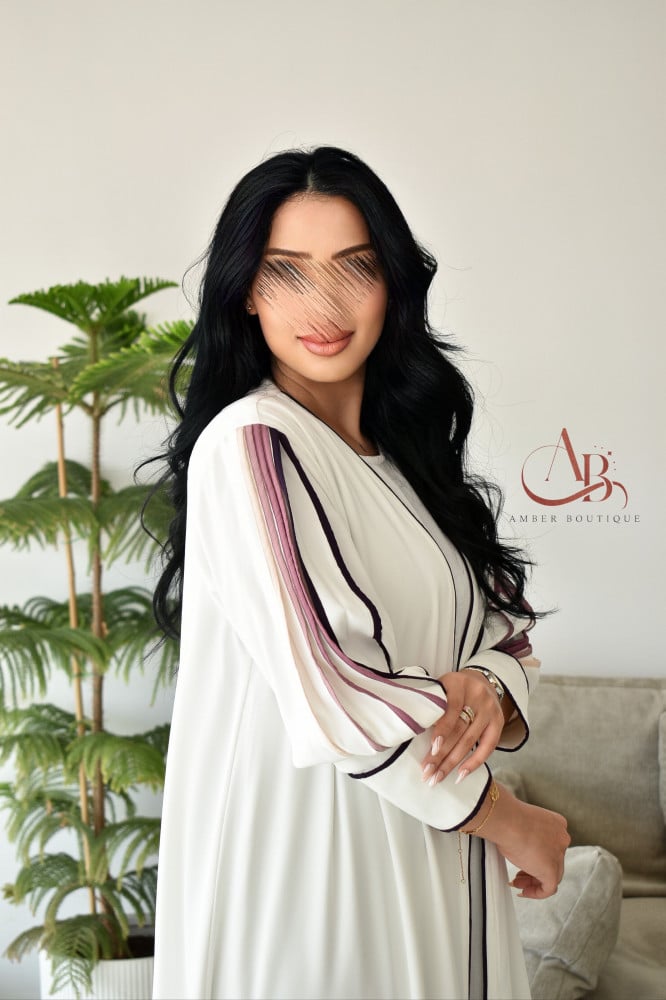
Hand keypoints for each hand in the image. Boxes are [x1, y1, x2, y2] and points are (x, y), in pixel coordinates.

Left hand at [421, 669, 504, 785]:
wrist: (480, 681)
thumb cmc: (453, 689)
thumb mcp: (441, 688)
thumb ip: (432, 705)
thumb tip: (415, 732)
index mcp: (458, 683)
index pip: (452, 708)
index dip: (442, 729)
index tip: (432, 748)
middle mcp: (478, 695)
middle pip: (459, 728)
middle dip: (441, 753)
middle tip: (427, 771)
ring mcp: (490, 710)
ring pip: (470, 740)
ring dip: (452, 762)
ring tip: (437, 777)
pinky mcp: (498, 723)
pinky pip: (488, 747)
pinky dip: (474, 763)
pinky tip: (460, 775)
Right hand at [486, 792, 569, 899]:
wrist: (508, 821)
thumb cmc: (509, 818)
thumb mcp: (522, 823)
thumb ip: (527, 834)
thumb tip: (517, 843)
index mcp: (557, 824)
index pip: (552, 846)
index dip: (537, 855)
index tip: (525, 859)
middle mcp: (561, 839)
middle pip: (552, 861)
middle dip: (534, 869)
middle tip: (519, 874)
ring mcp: (559, 855)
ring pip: (552, 875)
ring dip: (533, 881)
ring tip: (517, 883)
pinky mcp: (552, 871)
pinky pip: (548, 889)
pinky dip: (536, 893)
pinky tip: (524, 891)